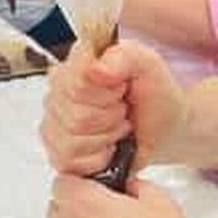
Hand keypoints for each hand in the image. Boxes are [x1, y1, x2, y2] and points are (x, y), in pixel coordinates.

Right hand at [40, 40, 183, 175]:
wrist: (163, 126)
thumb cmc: (152, 94)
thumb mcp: (147, 64)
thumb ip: (124, 56)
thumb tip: (97, 70)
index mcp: (76, 61)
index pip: (77, 82)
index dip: (106, 91)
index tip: (122, 88)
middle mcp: (58, 89)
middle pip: (76, 115)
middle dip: (110, 117)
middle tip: (123, 110)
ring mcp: (54, 120)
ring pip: (71, 140)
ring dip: (105, 137)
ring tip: (118, 127)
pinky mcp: (58, 150)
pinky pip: (69, 160)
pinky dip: (98, 157)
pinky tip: (109, 145)